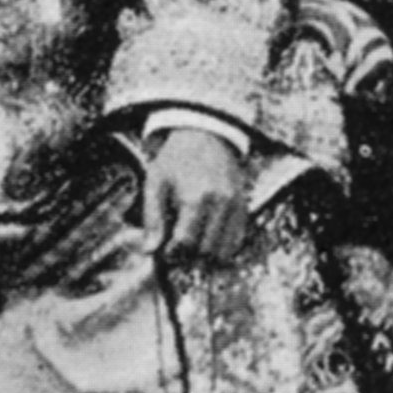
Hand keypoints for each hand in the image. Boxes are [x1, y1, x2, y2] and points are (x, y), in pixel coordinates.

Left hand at [141, 127, 252, 268]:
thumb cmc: (175, 159)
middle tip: (176, 249)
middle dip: (189, 256)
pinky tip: (206, 238)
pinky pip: (237, 240)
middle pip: (206, 250)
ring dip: (206, 255)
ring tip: (190, 244)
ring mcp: (236, 207)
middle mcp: (220, 204)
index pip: (186, 241)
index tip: (164, 251)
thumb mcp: (155, 182)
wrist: (206, 136)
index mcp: (195, 198)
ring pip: (224, 250)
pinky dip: (222, 247)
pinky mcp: (244, 207)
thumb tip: (148, 250)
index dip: (172, 253)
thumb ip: (152, 218)